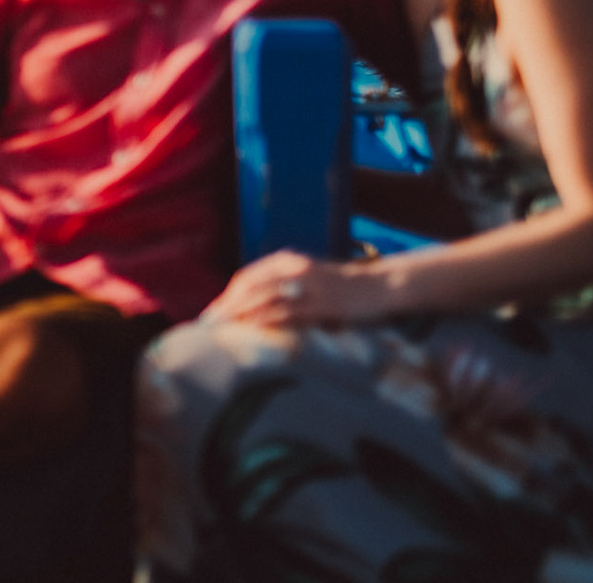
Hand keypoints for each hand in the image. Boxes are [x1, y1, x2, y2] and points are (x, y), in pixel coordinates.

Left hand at [201, 249, 389, 326]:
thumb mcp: (307, 279)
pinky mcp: (325, 304)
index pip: (247, 278)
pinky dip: (269, 321)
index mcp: (288, 261)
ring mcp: (310, 286)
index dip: (228, 296)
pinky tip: (255, 330)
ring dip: (242, 315)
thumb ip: (282, 287)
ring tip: (226, 330)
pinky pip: (290, 312)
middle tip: (211, 325)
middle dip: (228, 307)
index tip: (212, 314)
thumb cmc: (340, 286)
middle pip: (251, 287)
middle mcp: (295, 269)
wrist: (380, 285)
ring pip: (267, 298)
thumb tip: (252, 307)